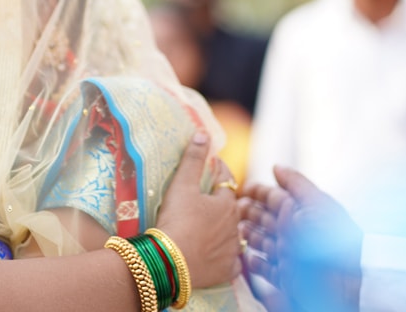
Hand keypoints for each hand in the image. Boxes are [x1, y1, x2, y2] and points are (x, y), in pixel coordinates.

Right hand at [155, 131, 241, 288]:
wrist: (170, 261)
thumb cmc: (177, 220)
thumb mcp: (182, 185)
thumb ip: (193, 159)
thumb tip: (203, 134)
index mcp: (226, 204)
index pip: (227, 181)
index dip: (219, 171)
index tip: (212, 165)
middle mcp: (235, 227)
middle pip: (231, 210)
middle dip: (222, 202)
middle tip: (208, 197)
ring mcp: (232, 251)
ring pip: (233, 236)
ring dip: (225, 230)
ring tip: (210, 227)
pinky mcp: (226, 271)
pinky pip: (232, 263)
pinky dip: (227, 258)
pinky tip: (220, 256)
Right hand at [239, 166, 362, 311]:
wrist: (342, 279)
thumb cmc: (330, 239)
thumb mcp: (316, 203)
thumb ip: (296, 183)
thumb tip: (276, 167)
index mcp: (303, 213)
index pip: (274, 199)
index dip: (257, 192)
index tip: (239, 188)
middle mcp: (295, 233)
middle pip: (265, 219)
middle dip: (247, 213)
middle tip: (229, 210)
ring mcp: (289, 255)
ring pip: (262, 242)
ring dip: (247, 235)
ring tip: (235, 231)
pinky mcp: (285, 277)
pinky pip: (265, 269)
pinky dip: (254, 263)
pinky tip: (246, 257)